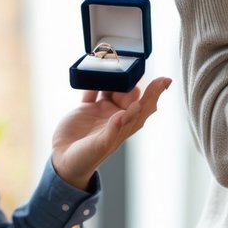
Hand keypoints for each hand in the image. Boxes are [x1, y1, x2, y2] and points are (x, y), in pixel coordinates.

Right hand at [50, 77, 171, 189]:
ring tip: (113, 65)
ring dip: (115, 77)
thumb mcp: (100, 146)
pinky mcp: (86, 108)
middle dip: (131, 81)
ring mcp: (102, 111)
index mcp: (125, 126)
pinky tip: (93, 71)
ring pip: (113, 88)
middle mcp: (116, 116)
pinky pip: (93, 90)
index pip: (144, 106)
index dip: (155, 93)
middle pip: (130, 94)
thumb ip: (114, 129)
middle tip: (127, 69)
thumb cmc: (85, 158)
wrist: (62, 162)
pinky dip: (93, 81)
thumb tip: (128, 111)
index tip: (164, 79)